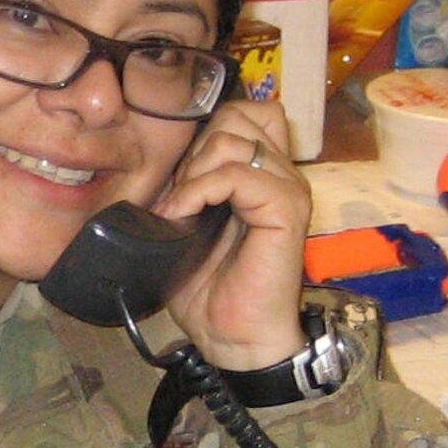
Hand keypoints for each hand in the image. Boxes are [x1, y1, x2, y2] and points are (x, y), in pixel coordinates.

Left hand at [150, 100, 310, 372]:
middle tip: (181, 195)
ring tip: (181, 209)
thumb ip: (188, 183)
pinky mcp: (286, 210)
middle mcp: (282, 173)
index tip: (183, 175)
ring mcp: (288, 188)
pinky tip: (182, 216)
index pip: (246, 109)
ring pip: (232, 138)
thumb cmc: (210, 287)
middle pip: (238, 114)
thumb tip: (159, 155)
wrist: (232, 337)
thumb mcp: (188, 222)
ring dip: (194, 171)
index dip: (208, 128)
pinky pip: (236, 174)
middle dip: (196, 148)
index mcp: (263, 173)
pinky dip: (198, 189)